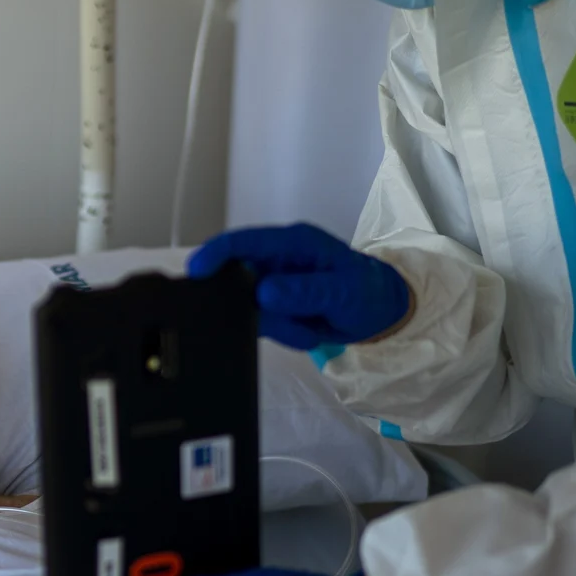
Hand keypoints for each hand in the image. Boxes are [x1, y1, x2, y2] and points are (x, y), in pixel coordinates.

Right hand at [188, 223, 411, 349]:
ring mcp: (271, 281)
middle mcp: (276, 258)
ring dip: (273, 323)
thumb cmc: (366, 292)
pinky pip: (259, 319)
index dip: (216, 253)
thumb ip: (305, 291)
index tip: (196, 272)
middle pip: (236, 275)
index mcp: (293, 243)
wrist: (379, 312)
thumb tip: (264, 292)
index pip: (244, 242)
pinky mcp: (271, 303)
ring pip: (246, 304)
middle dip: (246, 303)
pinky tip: (304, 333)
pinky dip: (280, 332)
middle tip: (276, 324)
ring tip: (306, 330)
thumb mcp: (342, 292)